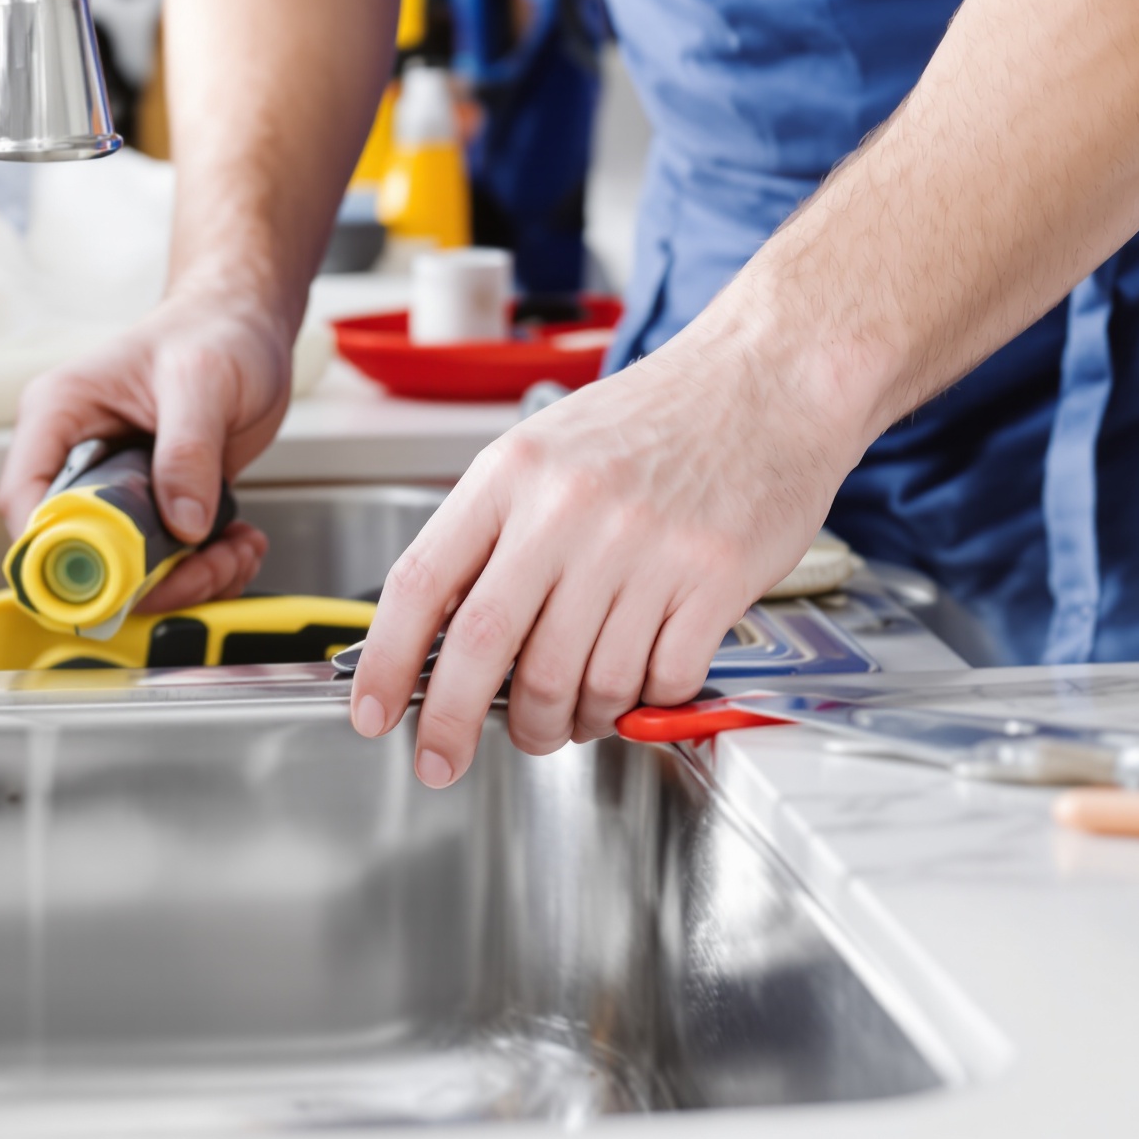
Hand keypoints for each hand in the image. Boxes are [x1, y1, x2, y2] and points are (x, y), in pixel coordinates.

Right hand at [0, 289, 293, 612]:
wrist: (245, 325)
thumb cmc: (211, 330)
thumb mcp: (201, 381)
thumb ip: (187, 450)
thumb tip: (183, 521)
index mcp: (59, 415)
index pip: (25, 498)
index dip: (55, 550)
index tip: (110, 577)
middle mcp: (78, 456)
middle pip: (79, 549)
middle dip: (144, 577)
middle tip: (203, 568)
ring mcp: (116, 487)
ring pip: (127, 568)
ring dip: (186, 579)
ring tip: (234, 552)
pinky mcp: (155, 505)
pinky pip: (165, 561)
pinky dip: (206, 568)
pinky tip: (238, 543)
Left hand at [347, 326, 866, 785]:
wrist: (767, 380)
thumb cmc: (655, 419)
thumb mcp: (544, 451)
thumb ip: (491, 533)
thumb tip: (438, 636)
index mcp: (512, 475)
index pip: (421, 582)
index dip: (384, 662)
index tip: (371, 712)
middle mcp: (569, 510)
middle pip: (485, 648)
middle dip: (454, 724)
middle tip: (448, 759)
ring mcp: (644, 547)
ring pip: (575, 681)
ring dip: (562, 722)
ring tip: (565, 717)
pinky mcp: (712, 579)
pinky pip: (657, 679)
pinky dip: (641, 702)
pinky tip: (638, 682)